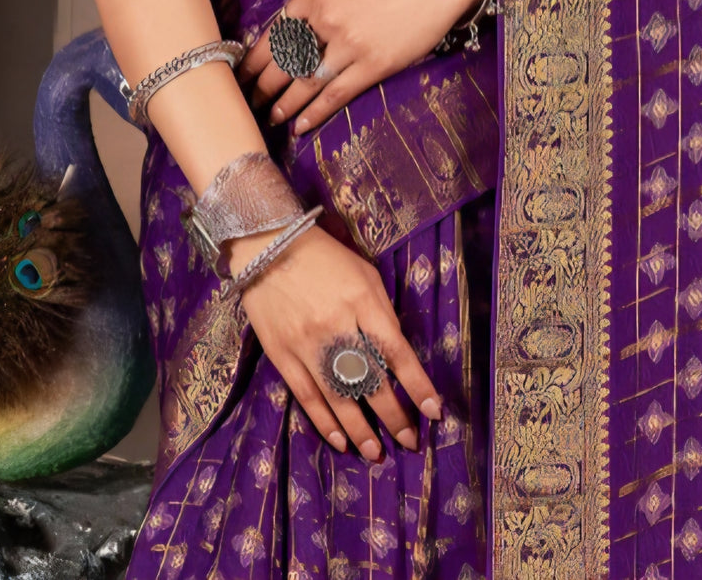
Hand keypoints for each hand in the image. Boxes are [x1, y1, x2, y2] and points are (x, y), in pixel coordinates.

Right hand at [229, 223, 441, 458]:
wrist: (267, 247)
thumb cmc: (325, 258)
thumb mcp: (364, 275)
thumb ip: (381, 312)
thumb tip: (395, 356)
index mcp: (361, 300)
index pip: (396, 351)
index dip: (417, 385)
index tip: (434, 411)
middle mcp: (335, 325)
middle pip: (370, 380)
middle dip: (393, 416)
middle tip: (410, 442)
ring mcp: (306, 343)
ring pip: (338, 397)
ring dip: (360, 430)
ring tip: (376, 454)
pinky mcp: (281, 355)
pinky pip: (307, 396)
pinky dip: (325, 422)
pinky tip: (340, 441)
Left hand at [237, 0, 490, 135]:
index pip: (274, 32)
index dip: (255, 58)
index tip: (242, 75)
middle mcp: (326, 19)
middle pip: (284, 61)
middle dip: (264, 87)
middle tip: (249, 104)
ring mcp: (350, 44)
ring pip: (307, 82)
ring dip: (285, 104)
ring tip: (271, 118)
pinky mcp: (375, 64)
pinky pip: (338, 93)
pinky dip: (317, 112)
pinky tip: (302, 126)